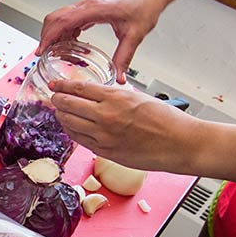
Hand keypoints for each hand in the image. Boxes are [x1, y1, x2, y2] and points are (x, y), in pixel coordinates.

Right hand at [39, 0, 168, 83]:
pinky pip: (70, 17)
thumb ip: (124, 58)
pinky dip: (65, 29)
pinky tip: (73, 41)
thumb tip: (119, 77)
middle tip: (44, 53)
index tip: (42, 50)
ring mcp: (88, 4)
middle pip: (56, 17)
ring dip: (55, 32)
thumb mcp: (135, 35)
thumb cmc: (144, 7)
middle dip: (46, 35)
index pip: (63, 21)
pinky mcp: (91, 7)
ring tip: (58, 50)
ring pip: (60, 16)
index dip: (49, 36)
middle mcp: (88, 4)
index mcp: (95, 8)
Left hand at [49, 79, 203, 172]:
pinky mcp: (106, 151)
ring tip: (60, 112)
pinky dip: (72, 132)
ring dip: (62, 116)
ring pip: (70, 123)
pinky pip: (80, 140)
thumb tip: (98, 95)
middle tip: (54, 98)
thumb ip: (116, 96)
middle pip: (69, 105)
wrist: (180, 143)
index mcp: (116, 97)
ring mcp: (104, 135)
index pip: (79, 88)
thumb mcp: (139, 97)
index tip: (55, 84)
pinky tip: (71, 128)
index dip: (63, 86)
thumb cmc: (166, 120)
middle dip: (58, 100)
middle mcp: (106, 115)